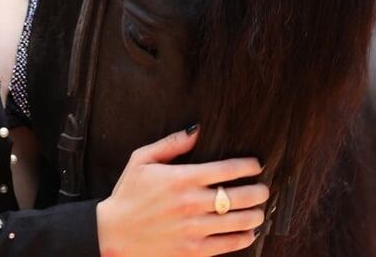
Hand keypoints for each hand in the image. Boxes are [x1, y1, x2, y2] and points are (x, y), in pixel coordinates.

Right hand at [96, 125, 269, 255]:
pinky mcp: (193, 250)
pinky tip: (248, 231)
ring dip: (256, 214)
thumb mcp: (141, 160)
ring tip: (258, 209)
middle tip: (263, 188)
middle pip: (240, 196)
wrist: (112, 233)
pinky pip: (228, 245)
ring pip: (239, 221)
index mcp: (182, 178)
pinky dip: (244, 237)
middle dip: (259, 191)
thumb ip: (171, 143)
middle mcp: (192, 203)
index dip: (249, 166)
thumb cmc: (127, 194)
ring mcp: (194, 229)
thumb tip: (198, 130)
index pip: (228, 169)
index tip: (256, 165)